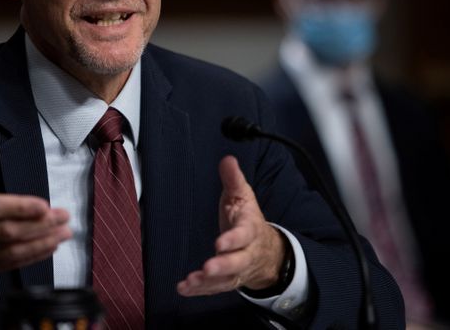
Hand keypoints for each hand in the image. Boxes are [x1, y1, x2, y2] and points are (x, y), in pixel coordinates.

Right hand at [0, 139, 71, 290]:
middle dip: (40, 225)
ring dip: (42, 243)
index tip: (44, 205)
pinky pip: (10, 264)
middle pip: (9, 231)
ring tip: (64, 233)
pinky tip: (49, 247)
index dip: (21, 208)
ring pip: (13, 250)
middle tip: (64, 217)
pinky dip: (31, 257)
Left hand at [177, 155, 286, 295]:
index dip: (233, 239)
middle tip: (207, 267)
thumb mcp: (242, 195)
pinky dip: (200, 290)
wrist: (266, 249)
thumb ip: (233, 179)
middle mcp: (246, 252)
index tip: (219, 242)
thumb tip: (227, 159)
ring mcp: (237, 269)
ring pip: (226, 279)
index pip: (244, 235)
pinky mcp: (228, 280)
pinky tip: (184, 289)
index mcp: (249, 229)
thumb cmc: (248, 218)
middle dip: (223, 266)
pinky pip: (215, 288)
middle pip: (238, 262)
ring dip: (208, 282)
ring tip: (190, 281)